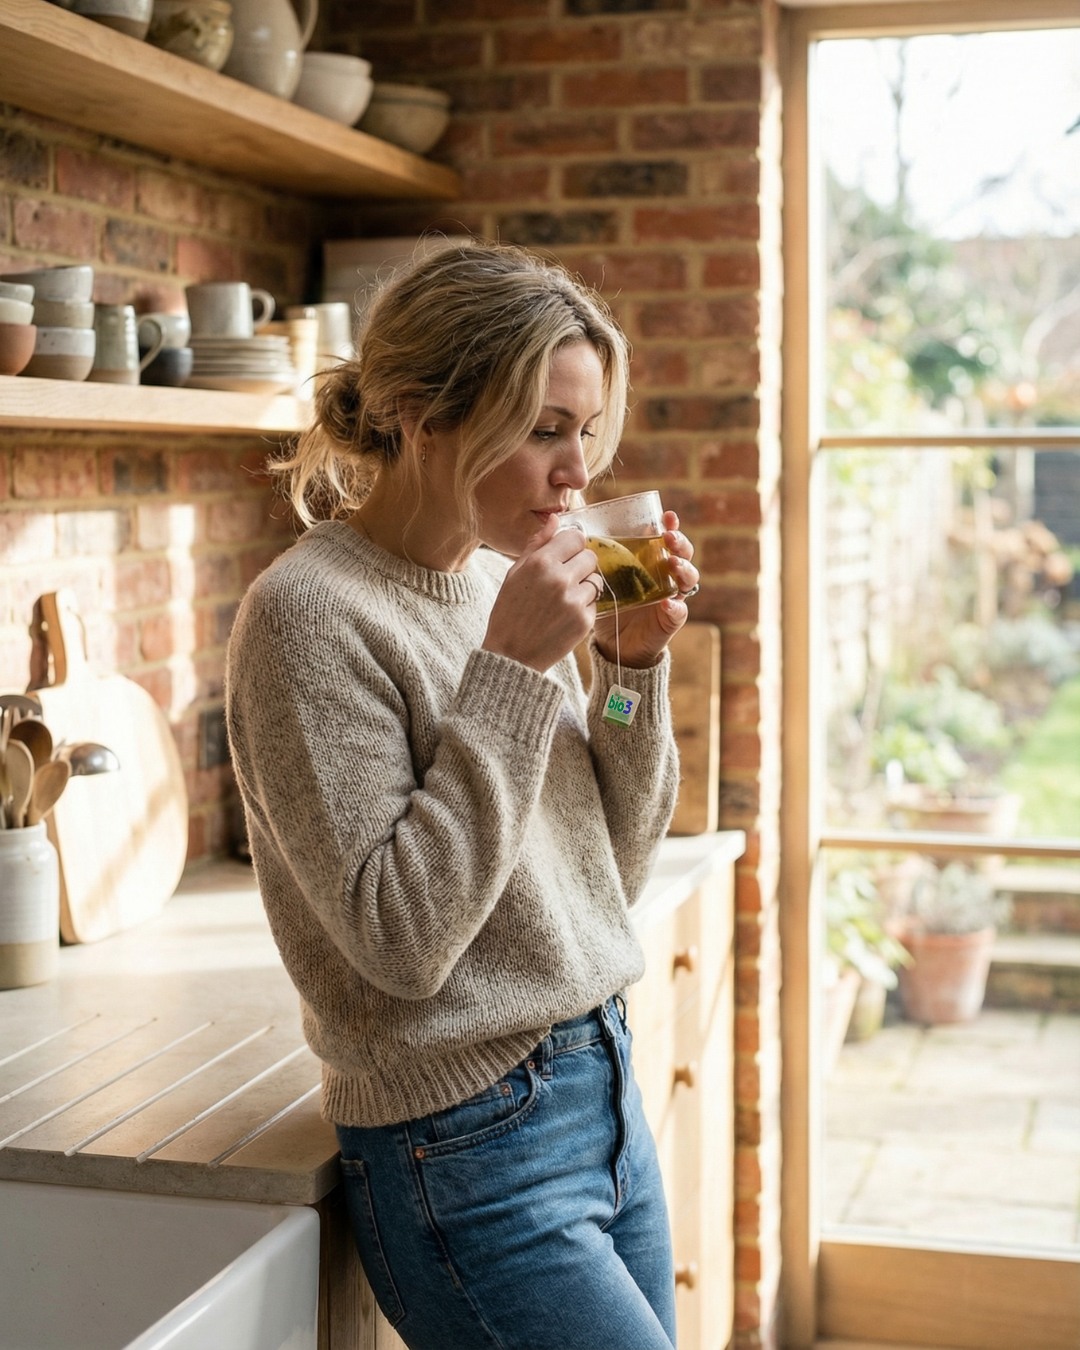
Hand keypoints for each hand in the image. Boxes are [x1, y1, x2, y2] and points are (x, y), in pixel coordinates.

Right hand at [482, 515, 604, 671]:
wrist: (511, 656)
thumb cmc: (509, 612)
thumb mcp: (514, 574)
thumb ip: (537, 544)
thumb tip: (556, 519)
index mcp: (539, 563)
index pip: (575, 537)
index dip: (572, 546)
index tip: (565, 555)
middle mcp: (559, 579)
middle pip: (590, 556)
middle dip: (580, 565)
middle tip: (564, 580)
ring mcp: (574, 601)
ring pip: (596, 580)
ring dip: (584, 586)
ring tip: (563, 600)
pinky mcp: (584, 621)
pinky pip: (594, 603)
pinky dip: (583, 607)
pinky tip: (564, 616)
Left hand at [593, 511, 698, 667]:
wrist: (615, 640)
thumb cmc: (611, 601)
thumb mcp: (602, 576)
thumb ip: (595, 555)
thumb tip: (565, 524)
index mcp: (653, 561)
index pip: (667, 538)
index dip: (671, 526)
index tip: (667, 516)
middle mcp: (667, 575)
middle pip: (684, 553)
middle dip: (680, 542)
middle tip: (668, 537)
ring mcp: (673, 596)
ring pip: (689, 579)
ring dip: (684, 569)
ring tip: (672, 564)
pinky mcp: (672, 618)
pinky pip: (679, 612)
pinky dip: (675, 607)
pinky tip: (667, 604)